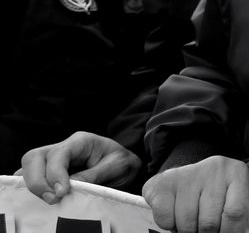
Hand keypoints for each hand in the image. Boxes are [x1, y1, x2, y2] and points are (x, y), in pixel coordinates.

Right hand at [18, 132, 141, 203]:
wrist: (125, 166)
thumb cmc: (122, 163)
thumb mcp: (118, 166)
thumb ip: (94, 175)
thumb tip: (69, 187)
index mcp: (81, 141)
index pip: (58, 153)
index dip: (55, 174)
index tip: (62, 193)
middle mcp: (63, 148)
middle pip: (34, 157)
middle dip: (36, 180)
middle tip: (52, 200)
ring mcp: (52, 160)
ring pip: (28, 166)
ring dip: (32, 185)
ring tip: (49, 201)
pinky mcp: (48, 173)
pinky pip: (29, 177)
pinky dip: (29, 189)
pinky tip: (40, 200)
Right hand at [142, 155, 248, 232]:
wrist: (188, 175)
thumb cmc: (219, 193)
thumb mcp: (241, 198)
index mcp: (237, 173)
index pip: (236, 212)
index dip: (231, 232)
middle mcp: (214, 168)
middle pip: (209, 222)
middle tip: (206, 228)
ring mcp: (187, 173)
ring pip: (186, 223)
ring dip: (188, 230)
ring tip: (192, 221)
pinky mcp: (163, 183)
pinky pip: (165, 219)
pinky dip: (169, 225)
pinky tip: (176, 214)